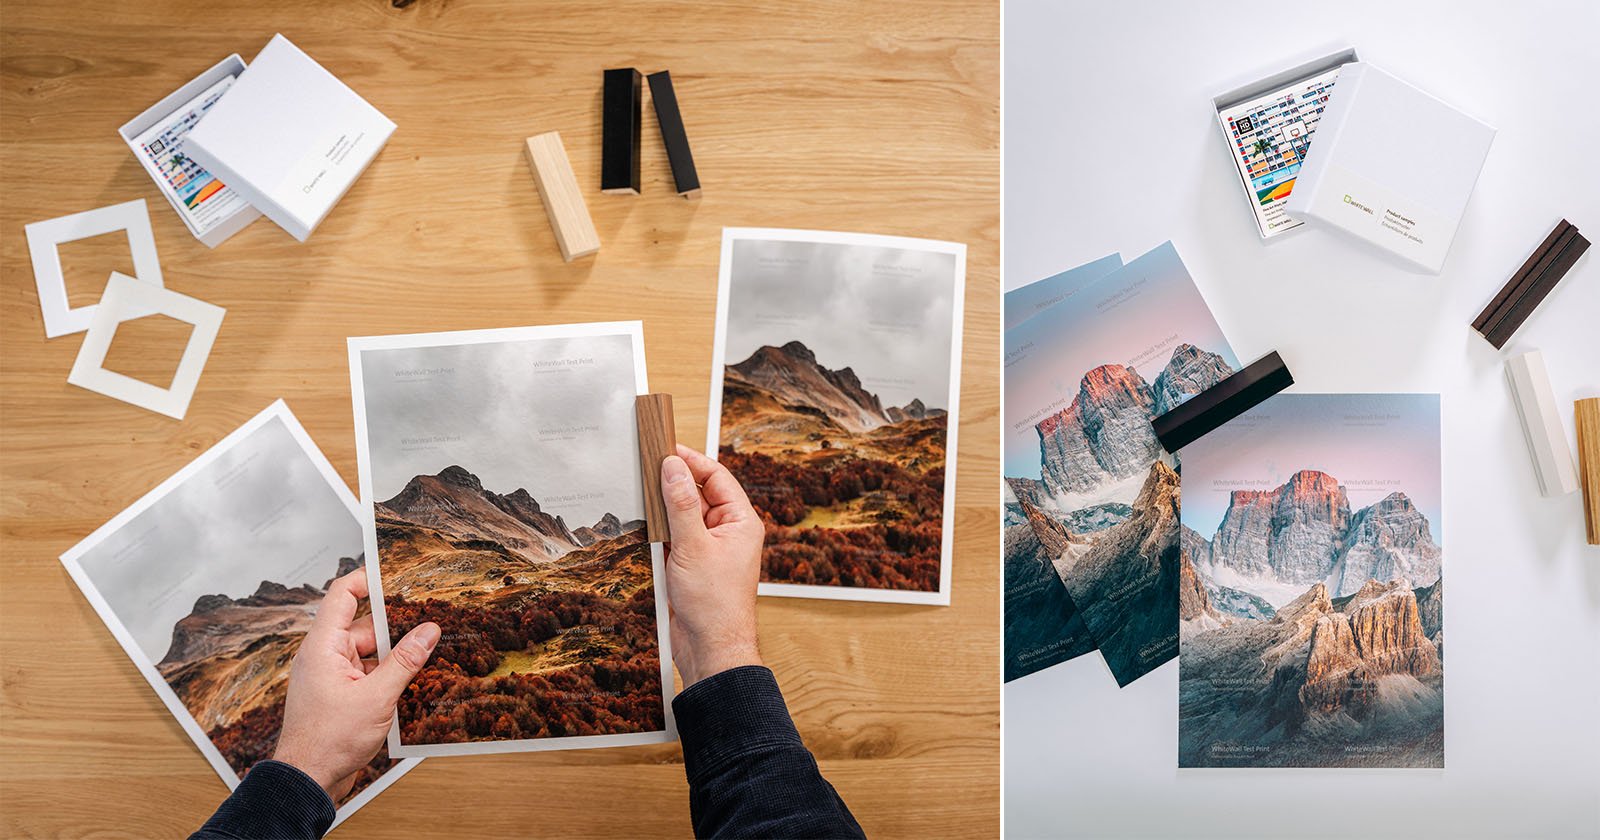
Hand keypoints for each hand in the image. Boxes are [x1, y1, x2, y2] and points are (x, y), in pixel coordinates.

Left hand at [272, 570, 439, 800]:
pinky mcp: (339, 695)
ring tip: (424, 662)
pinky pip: (367, 674)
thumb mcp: (377, 697)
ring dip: (393, 659)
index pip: (343, 594)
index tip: (397, 574)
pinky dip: (386, 678)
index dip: (368, 579)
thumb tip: (429, 630)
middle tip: (429, 627)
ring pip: (369, 653)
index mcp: (323, 646)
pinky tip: (408, 687)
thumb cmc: (328, 742)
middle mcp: (324, 656)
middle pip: (365, 626)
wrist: (307, 782)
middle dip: (396, 630)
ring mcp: (331, 675)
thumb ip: (405, 661)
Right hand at [660, 443, 765, 686]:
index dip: (691, 460)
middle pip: (699, 493)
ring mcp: (709, 548)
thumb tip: (672, 467)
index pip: (717, 477)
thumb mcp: (693, 546)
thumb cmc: (714, 603)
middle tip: (645, 467)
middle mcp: (728, 531)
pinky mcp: (692, 564)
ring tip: (639, 492)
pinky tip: (641, 522)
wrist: (710, 648)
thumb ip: (681, 504)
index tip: (665, 448)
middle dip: (673, 482)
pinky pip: (675, 536)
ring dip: (664, 506)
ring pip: (684, 515)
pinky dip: (660, 529)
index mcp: (741, 521)